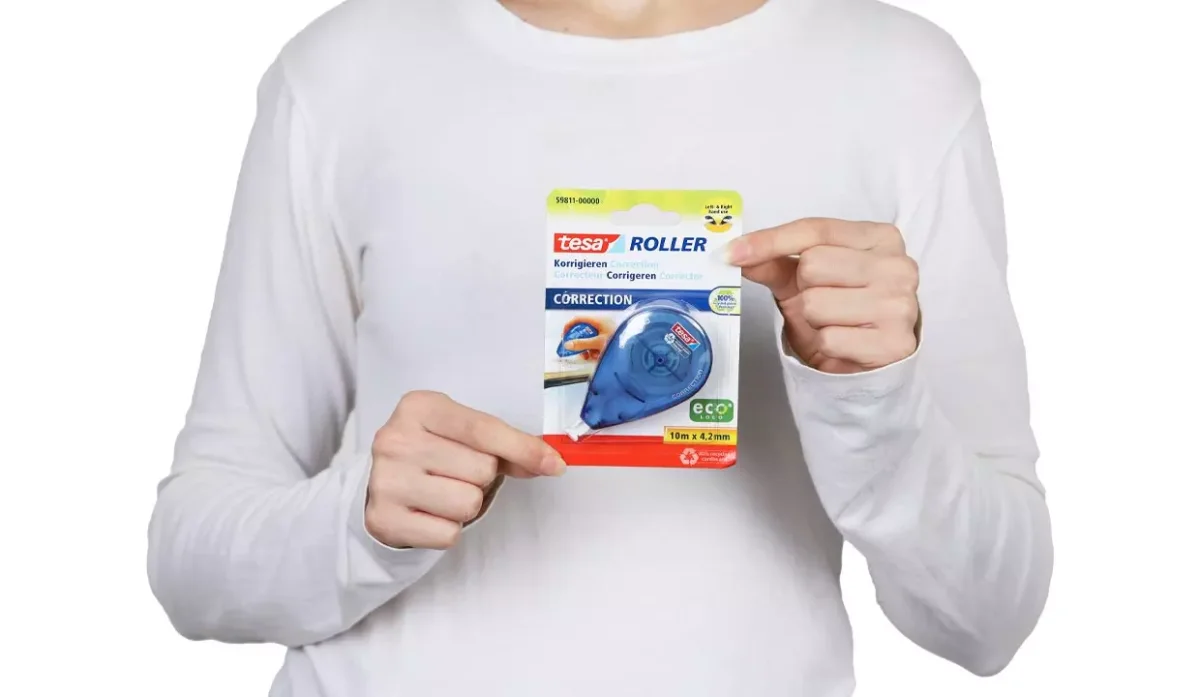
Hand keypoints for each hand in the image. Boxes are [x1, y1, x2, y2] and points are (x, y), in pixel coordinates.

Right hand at [367, 390, 565, 549]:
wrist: (381, 484)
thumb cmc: (432, 453)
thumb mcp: (462, 434)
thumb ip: (507, 446)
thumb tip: (551, 462)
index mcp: (418, 407)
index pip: (484, 430)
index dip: (524, 449)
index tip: (553, 464)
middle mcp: (395, 440)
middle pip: (482, 469)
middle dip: (481, 478)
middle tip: (456, 474)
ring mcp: (385, 480)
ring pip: (468, 504)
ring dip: (465, 505)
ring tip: (443, 494)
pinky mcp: (383, 520)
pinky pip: (448, 534)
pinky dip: (448, 529)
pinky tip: (429, 513)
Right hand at [561, 315, 614, 360]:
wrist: (636, 349)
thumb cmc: (618, 341)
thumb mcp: (597, 343)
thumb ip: (582, 344)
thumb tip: (567, 345)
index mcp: (598, 320)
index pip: (578, 319)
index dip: (568, 326)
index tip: (564, 338)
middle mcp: (601, 325)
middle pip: (584, 331)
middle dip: (580, 343)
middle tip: (578, 352)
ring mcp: (606, 333)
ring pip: (590, 340)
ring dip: (588, 349)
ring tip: (592, 357)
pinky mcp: (609, 341)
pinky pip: (597, 345)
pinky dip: (596, 351)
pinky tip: (599, 357)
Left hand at [725, 218, 919, 373]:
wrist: (869, 359)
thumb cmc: (841, 312)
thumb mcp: (804, 280)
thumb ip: (774, 262)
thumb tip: (735, 253)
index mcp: (880, 238)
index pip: (816, 229)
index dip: (770, 241)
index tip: (733, 252)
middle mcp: (898, 266)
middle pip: (813, 265)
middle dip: (805, 289)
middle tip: (825, 301)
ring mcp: (901, 304)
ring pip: (816, 303)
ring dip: (814, 321)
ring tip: (836, 324)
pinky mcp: (895, 343)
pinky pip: (829, 339)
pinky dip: (826, 345)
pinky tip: (846, 344)